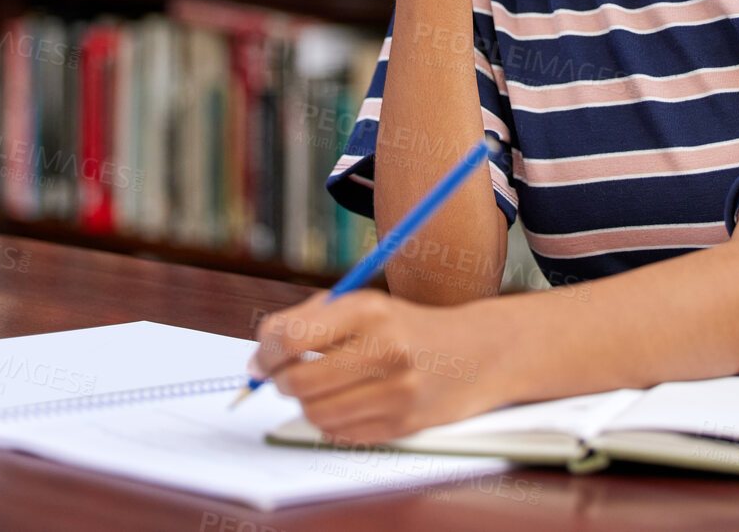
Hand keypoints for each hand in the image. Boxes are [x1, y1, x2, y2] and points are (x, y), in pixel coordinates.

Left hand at [249, 289, 510, 444]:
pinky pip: (340, 433)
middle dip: (279, 381)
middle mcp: (385, 349)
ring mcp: (396, 391)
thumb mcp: (364, 305)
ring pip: (315, 413)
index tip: (262, 358)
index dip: (265, 351)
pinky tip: (347, 402)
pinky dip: (332, 421)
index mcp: (369, 311)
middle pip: (298, 381)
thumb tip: (260, 355)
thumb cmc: (407, 327)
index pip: (291, 337)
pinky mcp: (403, 424)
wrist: (478, 352)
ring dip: (306, 403)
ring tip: (320, 388)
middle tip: (282, 376)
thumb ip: (309, 320)